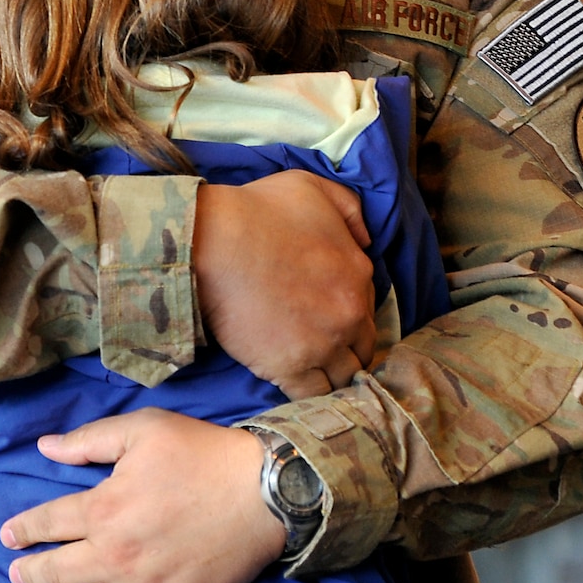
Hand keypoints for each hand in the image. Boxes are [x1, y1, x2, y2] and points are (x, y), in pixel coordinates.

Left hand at [1, 409, 285, 582]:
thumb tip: (44, 447)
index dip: (22, 531)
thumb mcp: (143, 429)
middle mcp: (114, 557)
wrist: (264, 490)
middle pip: (58, 574)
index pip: (46, 524)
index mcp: (102, 509)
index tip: (9, 537)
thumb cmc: (202, 453)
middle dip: (31, 575)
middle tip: (19, 577)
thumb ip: (89, 440)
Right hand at [193, 172, 376, 398]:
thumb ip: (350, 210)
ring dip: (332, 375)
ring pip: (344, 377)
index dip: (349, 315)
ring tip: (313, 373)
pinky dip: (309, 394)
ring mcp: (323, 345)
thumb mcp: (313, 187)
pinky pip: (313, 395)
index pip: (368, 309)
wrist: (214, 242)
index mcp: (359, 274)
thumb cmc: (258, 210)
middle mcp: (349, 314)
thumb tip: (366, 241)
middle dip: (347, 349)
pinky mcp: (291, 368)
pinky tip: (297, 386)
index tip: (330, 318)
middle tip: (322, 348)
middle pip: (363, 348)